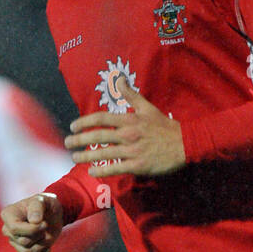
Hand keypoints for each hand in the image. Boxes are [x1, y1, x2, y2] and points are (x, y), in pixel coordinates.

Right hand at [0, 192, 63, 251]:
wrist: (52, 214)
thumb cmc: (46, 204)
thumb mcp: (43, 200)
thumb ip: (37, 207)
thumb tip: (34, 221)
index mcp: (8, 215)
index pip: (15, 229)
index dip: (32, 229)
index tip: (44, 223)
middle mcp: (8, 230)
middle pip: (23, 241)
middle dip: (39, 235)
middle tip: (46, 226)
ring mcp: (15, 242)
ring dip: (42, 245)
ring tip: (46, 234)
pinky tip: (47, 247)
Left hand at [66, 79, 185, 177]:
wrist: (184, 144)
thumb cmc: (165, 126)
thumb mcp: (148, 107)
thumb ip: (131, 94)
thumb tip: (119, 79)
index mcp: (129, 119)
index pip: (101, 119)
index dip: (84, 122)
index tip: (73, 126)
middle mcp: (128, 134)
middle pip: (98, 137)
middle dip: (79, 140)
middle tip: (68, 143)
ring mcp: (132, 151)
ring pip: (104, 153)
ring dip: (86, 156)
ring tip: (75, 157)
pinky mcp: (138, 166)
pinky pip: (116, 169)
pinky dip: (102, 171)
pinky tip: (91, 172)